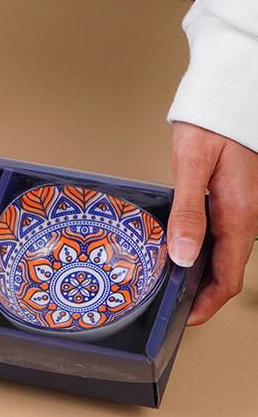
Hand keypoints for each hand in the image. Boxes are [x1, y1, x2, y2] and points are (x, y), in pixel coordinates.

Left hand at [169, 122, 257, 324]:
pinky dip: (202, 254)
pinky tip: (179, 253)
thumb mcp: (193, 167)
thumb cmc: (211, 125)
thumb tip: (182, 255)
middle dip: (201, 295)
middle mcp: (246, 217)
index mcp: (239, 215)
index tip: (184, 318)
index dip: (207, 305)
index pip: (229, 278)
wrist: (227, 97)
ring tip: (170, 285)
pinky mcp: (233, 201)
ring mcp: (241, 210)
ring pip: (224, 256)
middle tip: (171, 306)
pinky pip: (221, 237)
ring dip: (201, 276)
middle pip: (227, 272)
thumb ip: (188, 212)